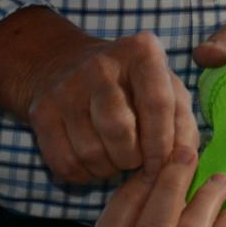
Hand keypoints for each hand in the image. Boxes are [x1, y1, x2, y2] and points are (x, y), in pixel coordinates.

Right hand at [0, 6, 199, 183]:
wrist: (67, 65)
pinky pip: (65, 163)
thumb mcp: (166, 89)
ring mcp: (66, 87)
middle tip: (137, 160)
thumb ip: (183, 122)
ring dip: (109, 169)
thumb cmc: (133, 85)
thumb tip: (185, 159)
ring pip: (91, 152)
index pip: (157, 104)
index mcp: (141, 51)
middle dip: (133, 159)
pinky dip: (84, 175)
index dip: (163, 144)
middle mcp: (101, 64)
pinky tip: (94, 163)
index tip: (163, 165)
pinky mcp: (41, 112)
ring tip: (116, 159)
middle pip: (120, 132)